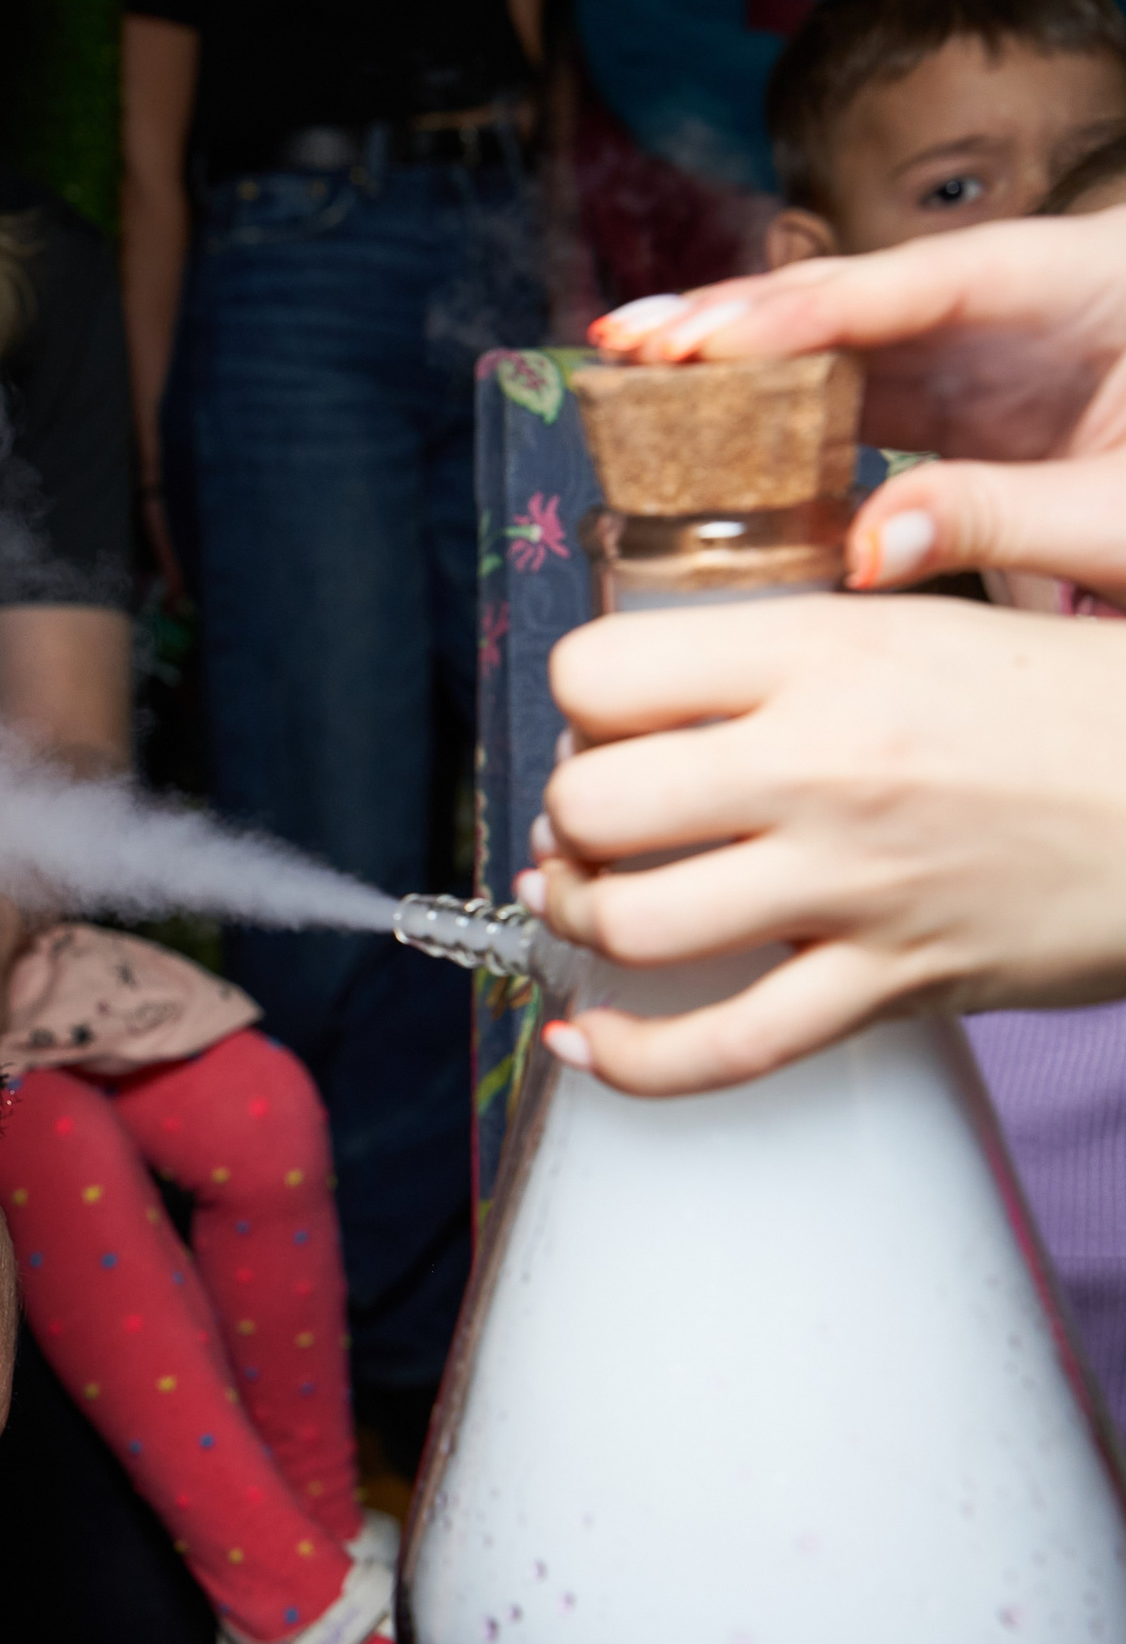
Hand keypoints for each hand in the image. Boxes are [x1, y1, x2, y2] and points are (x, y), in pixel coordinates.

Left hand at [523, 595, 1125, 1094]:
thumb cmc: (1097, 702)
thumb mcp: (967, 603)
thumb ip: (847, 585)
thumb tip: (749, 589)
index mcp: (827, 651)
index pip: (600, 673)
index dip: (582, 701)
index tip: (615, 716)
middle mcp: (823, 765)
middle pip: (591, 806)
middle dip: (570, 818)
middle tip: (602, 815)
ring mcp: (855, 885)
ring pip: (634, 926)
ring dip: (584, 921)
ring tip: (592, 900)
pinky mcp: (896, 984)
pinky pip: (725, 1047)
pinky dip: (630, 1059)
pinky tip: (583, 1040)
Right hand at [587, 211, 1125, 604]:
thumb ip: (1001, 521)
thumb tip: (861, 551)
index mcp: (1086, 286)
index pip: (917, 285)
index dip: (798, 311)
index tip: (698, 341)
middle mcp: (1018, 304)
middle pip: (856, 295)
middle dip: (734, 317)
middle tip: (626, 340)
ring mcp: (983, 352)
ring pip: (838, 343)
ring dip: (733, 361)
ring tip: (629, 370)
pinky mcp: (959, 404)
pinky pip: (850, 398)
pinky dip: (771, 414)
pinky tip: (697, 429)